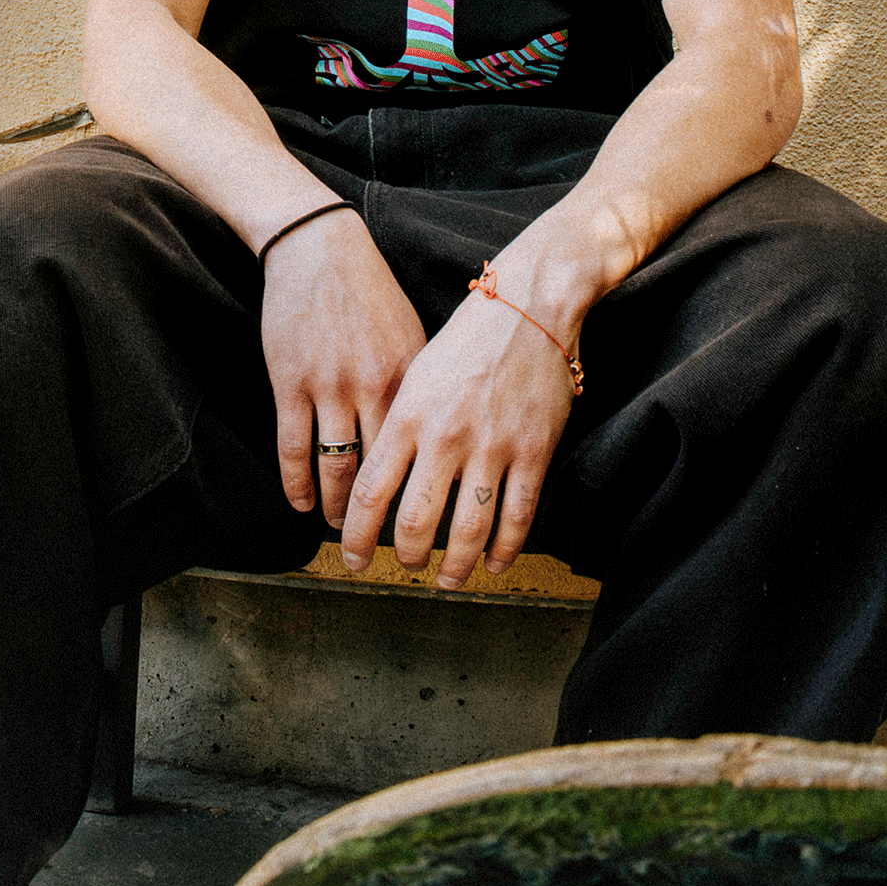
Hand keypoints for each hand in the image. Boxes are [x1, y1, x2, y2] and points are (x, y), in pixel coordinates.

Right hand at [260, 209, 427, 526]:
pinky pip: (295, 448)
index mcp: (415, 378)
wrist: (322, 249)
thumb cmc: (372, 293)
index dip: (428, 494)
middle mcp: (377, 386)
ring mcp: (331, 385)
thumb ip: (423, 390)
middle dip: (387, 517)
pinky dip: (298, 484)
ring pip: (338, 467)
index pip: (427, 454)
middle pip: (386, 471)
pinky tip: (301, 505)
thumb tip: (437, 440)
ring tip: (343, 530)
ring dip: (340, 509)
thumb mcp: (414, 337)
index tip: (431, 524)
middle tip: (388, 547)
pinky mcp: (291, 382)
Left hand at [339, 274, 578, 588]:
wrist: (529, 306)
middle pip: (415, 523)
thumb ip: (397, 426)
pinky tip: (495, 563)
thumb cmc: (464, 340)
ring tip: (447, 579)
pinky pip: (517, 517)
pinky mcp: (534, 450)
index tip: (352, 558)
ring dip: (454, 567)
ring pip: (467, 530)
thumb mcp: (414, 375)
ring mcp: (492, 445)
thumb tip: (376, 480)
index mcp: (407, 415)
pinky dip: (505, 550)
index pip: (370, 493)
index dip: (357, 536)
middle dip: (404, 558)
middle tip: (404, 568)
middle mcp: (445, 436)